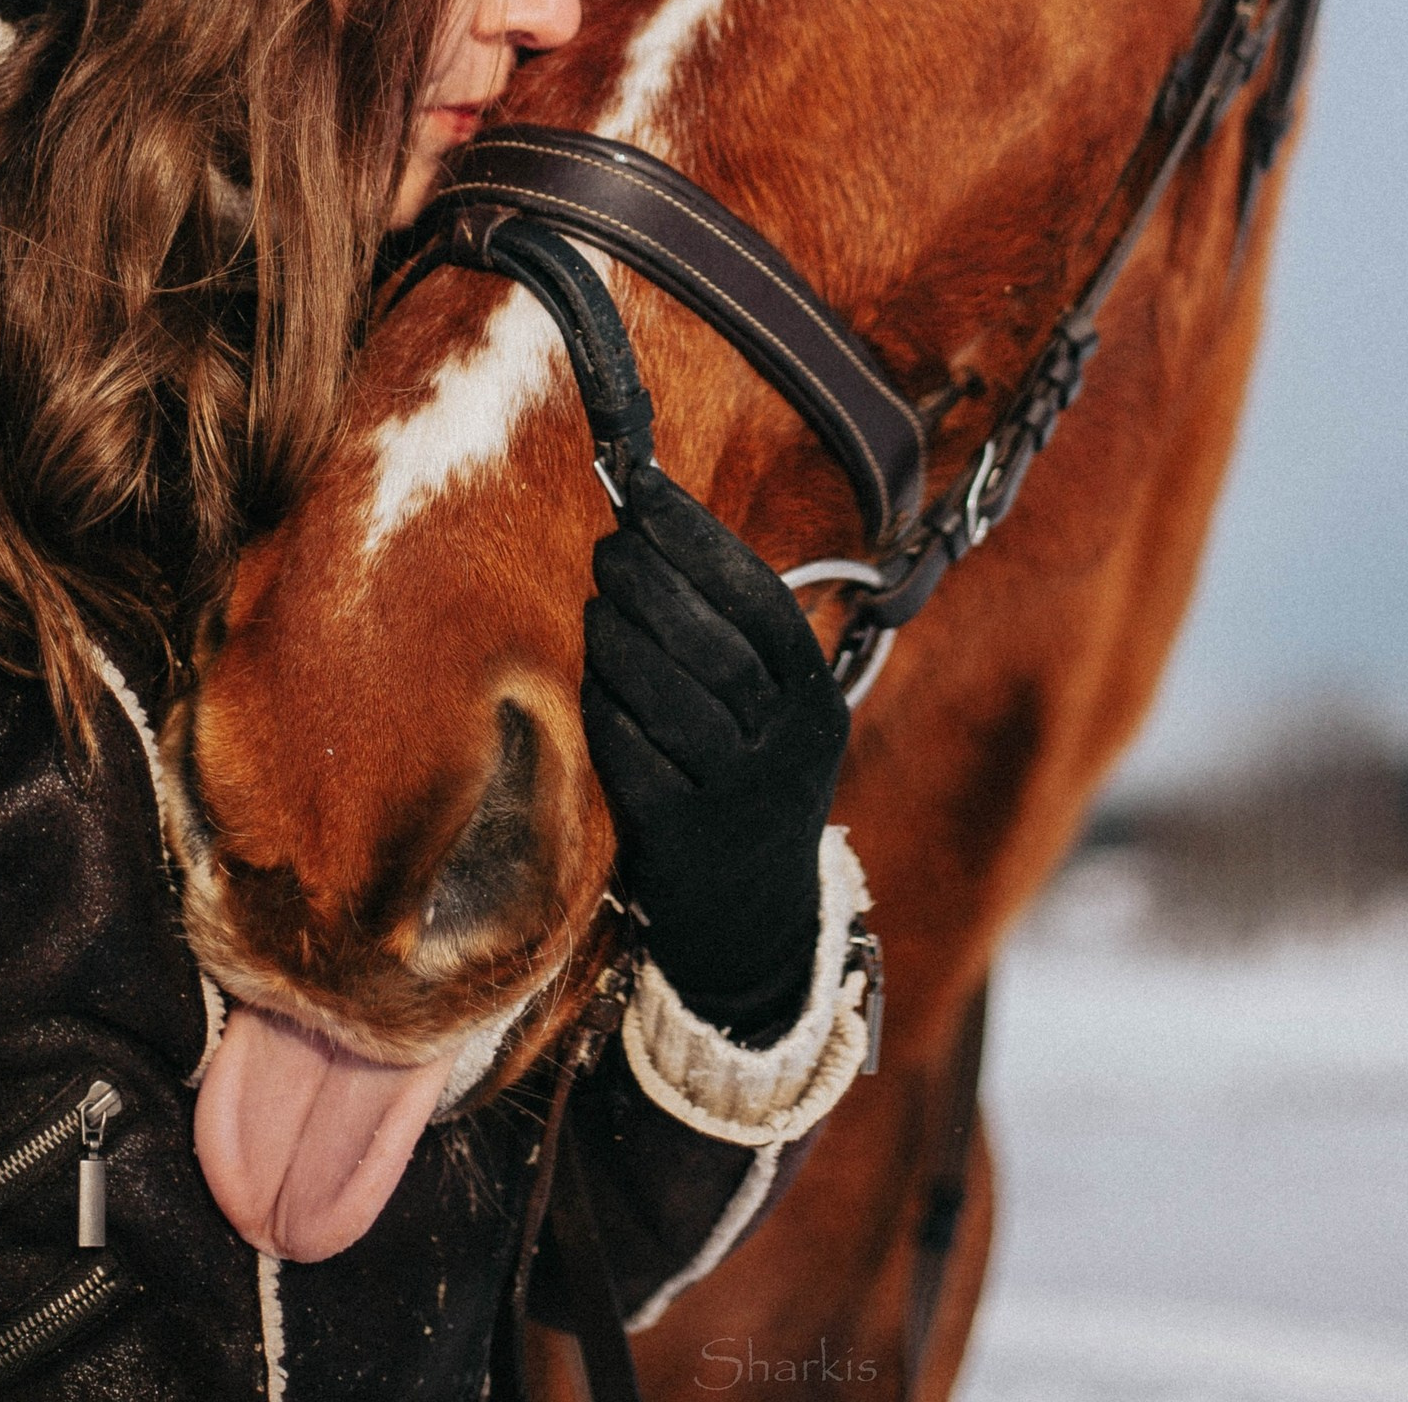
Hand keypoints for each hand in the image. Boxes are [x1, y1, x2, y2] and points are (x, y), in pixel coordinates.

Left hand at [581, 465, 849, 1039]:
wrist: (752, 919)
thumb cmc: (744, 777)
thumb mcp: (768, 712)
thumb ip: (727, 633)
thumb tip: (648, 525)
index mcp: (815, 699)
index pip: (760, 598)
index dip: (699, 537)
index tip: (645, 490)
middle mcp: (790, 746)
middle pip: (713, 642)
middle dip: (653, 580)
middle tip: (609, 546)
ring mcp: (740, 795)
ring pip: (671, 695)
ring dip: (621, 638)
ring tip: (597, 607)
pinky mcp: (685, 839)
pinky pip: (633, 755)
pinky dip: (607, 708)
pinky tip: (592, 681)